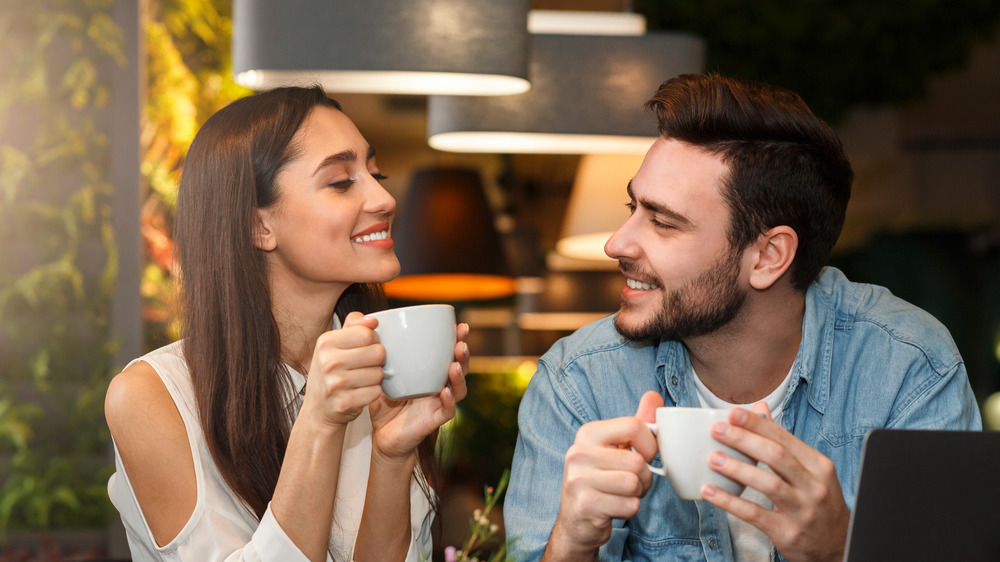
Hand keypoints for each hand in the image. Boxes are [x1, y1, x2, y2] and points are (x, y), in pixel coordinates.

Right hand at [302, 311, 385, 427]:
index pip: (367, 333)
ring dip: (376, 378)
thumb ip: (354, 326)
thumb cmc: (331, 373)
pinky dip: (373, 393)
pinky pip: (376, 392)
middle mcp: (327, 362)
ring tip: (361, 380)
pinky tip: (360, 392)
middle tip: (365, 366)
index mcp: (325, 342)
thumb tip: (373, 320)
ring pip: (379, 373)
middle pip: (377, 353)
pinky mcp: (344, 403)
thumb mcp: (334, 345)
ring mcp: (335, 384)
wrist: (318, 409)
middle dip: (377, 360)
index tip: (365, 348)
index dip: (373, 341)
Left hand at [368, 322, 470, 461]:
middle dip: (463, 353)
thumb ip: (368, 346)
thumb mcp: (375, 371)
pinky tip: (445, 391)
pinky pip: (447, 410)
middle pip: (459, 366)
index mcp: (430, 372)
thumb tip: (358, 315)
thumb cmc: (383, 403)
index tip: (458, 324)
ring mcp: (439, 402)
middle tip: (461, 341)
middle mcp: (439, 385)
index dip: (456, 339)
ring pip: (458, 388)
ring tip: (455, 364)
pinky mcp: (434, 419)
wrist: (381, 436)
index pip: (448, 352)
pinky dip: (449, 400)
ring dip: (460, 375)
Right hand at [544, 391, 662, 559]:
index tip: (643, 456)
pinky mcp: (585, 505)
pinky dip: (629, 510)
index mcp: (588, 434)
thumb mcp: (616, 449)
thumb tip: (654, 395)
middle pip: (637, 461)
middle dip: (643, 478)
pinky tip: (614, 508)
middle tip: (630, 483)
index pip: (634, 426)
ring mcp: (578, 479)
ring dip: (637, 494)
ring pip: (634, 483)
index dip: (649, 445)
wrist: (577, 521)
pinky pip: (629, 505)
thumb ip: (636, 424)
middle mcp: (578, 453)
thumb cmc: (602, 481)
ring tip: (621, 494)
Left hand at [701, 402, 850, 561]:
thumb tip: (760, 409)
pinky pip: (754, 514)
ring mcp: (803, 511)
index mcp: (819, 466)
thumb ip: (783, 441)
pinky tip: (711, 491)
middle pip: (776, 456)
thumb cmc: (818, 501)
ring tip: (713, 458)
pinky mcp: (787, 532)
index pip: (785, 438)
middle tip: (717, 430)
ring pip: (767, 484)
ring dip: (737, 468)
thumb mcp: (810, 470)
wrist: (837, 544)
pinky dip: (730, 502)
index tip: (733, 413)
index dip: (757, 425)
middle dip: (744, 440)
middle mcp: (814, 487)